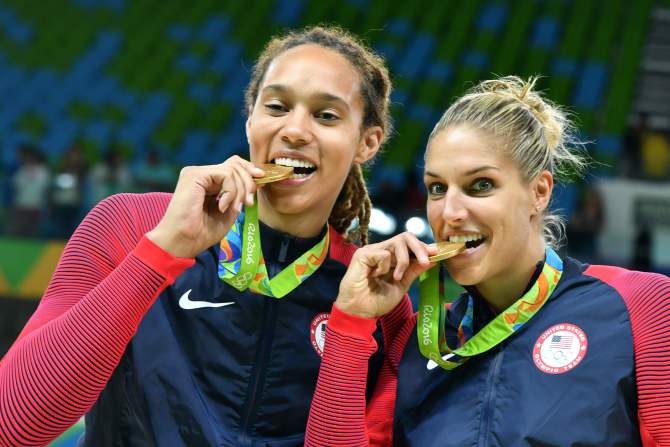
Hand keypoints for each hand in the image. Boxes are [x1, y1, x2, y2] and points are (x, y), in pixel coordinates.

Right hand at [146, 156, 264, 257]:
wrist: (182, 242)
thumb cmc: (202, 232)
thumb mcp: (229, 212)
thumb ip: (240, 195)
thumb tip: (258, 179)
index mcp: (208, 182)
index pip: (234, 166)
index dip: (249, 172)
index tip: (262, 183)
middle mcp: (202, 174)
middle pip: (235, 164)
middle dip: (248, 183)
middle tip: (248, 203)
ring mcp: (196, 172)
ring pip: (232, 169)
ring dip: (240, 190)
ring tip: (235, 209)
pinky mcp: (194, 175)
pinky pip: (225, 174)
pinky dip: (231, 191)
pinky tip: (223, 206)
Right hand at [335, 232, 436, 318]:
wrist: (360, 313)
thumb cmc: (376, 301)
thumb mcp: (401, 285)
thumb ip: (414, 271)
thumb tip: (432, 259)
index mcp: (390, 257)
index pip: (409, 244)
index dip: (423, 247)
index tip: (437, 254)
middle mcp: (381, 250)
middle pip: (406, 236)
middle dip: (420, 248)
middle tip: (427, 261)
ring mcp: (371, 250)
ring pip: (398, 242)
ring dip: (404, 260)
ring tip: (396, 277)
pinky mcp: (362, 254)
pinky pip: (384, 254)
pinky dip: (385, 267)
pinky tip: (375, 277)